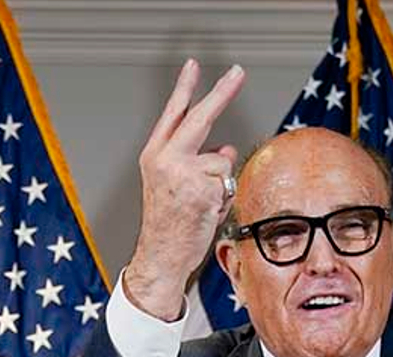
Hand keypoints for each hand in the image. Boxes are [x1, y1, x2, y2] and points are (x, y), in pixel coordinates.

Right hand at [125, 58, 245, 321]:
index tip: (193, 65)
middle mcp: (166, 159)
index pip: (173, 114)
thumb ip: (196, 162)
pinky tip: (205, 211)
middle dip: (222, 92)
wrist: (160, 256)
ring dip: (219, 183)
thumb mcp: (173, 185)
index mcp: (155, 156)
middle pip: (201, 117)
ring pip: (220, 161)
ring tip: (201, 204)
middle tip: (238, 72)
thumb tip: (223, 149)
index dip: (184, 88)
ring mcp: (184, 173)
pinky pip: (227, 182)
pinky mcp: (202, 188)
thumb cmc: (168, 224)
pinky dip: (223, 198)